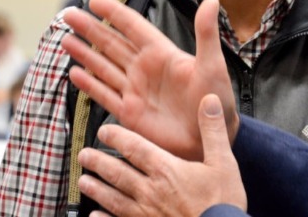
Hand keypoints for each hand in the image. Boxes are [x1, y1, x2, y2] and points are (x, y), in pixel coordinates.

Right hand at [62, 0, 238, 160]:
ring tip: (65, 40)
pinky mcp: (130, 114)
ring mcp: (135, 91)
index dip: (114, 13)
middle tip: (68, 15)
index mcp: (162, 53)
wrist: (210, 141)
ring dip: (85, 53)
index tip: (94, 0)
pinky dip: (89, 85)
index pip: (133, 27)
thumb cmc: (216, 101)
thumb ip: (206, 32)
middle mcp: (145, 69)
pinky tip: (75, 73)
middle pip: (112, 44)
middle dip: (90, 29)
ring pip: (104, 67)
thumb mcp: (212, 64)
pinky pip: (105, 95)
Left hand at [78, 94, 246, 216]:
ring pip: (113, 199)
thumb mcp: (224, 163)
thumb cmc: (222, 205)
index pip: (134, 148)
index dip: (116, 137)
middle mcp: (151, 191)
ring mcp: (146, 215)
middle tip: (84, 155)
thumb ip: (213, 131)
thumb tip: (208, 101)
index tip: (103, 131)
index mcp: (166, 170)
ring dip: (96, 189)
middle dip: (98, 162)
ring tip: (83, 182)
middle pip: (117, 173)